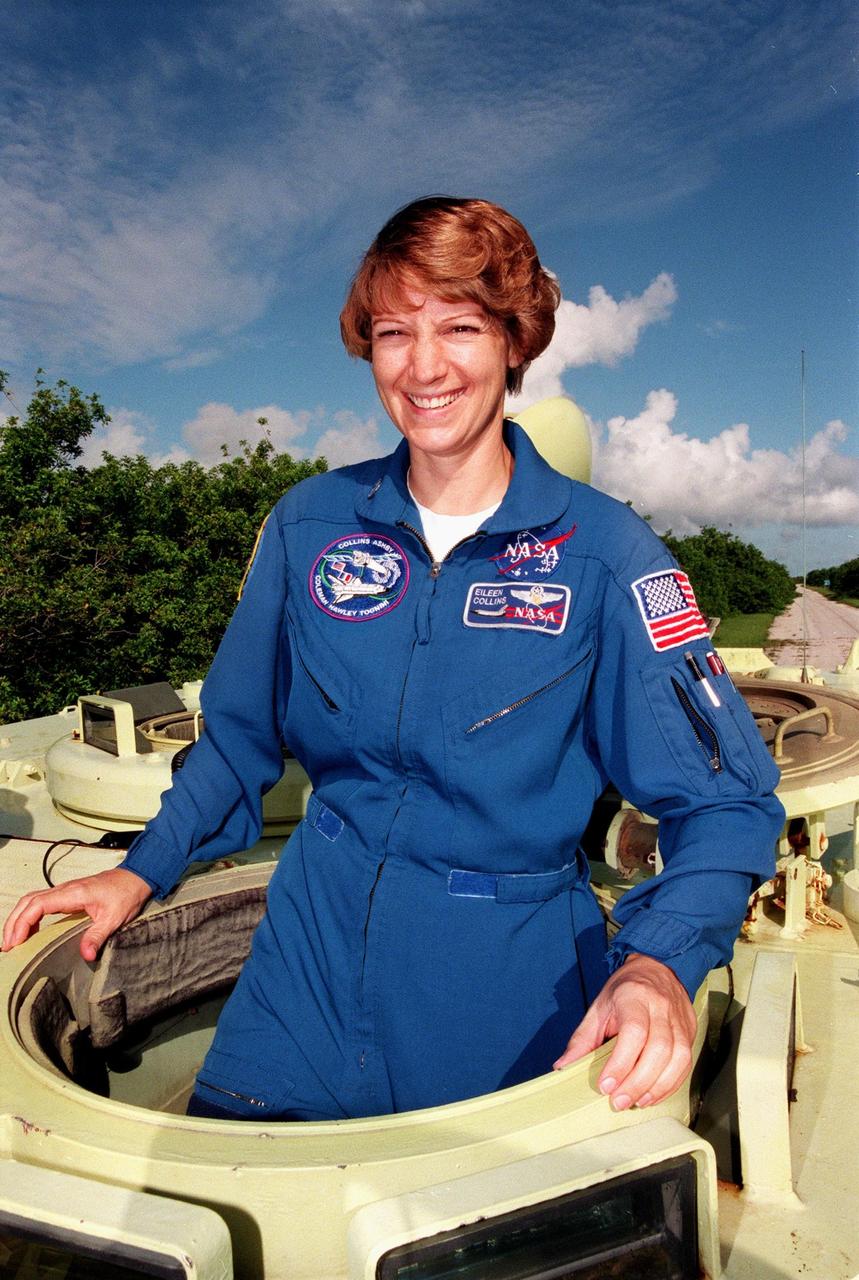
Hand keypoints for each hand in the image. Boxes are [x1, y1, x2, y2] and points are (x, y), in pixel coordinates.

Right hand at [1, 868, 152, 961]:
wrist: (136, 877)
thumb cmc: (126, 894)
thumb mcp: (115, 918)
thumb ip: (98, 935)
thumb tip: (86, 955)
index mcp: (72, 894)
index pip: (37, 904)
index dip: (22, 922)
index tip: (15, 942)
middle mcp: (64, 890)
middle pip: (28, 901)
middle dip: (13, 922)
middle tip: (7, 946)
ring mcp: (65, 891)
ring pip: (32, 900)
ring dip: (19, 918)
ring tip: (12, 941)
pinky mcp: (68, 895)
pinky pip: (41, 902)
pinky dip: (29, 915)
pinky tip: (29, 931)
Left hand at [553, 953, 696, 1109]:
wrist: (655, 967)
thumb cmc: (624, 990)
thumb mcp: (598, 1008)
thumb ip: (582, 1039)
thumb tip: (563, 1068)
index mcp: (634, 995)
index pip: (634, 1032)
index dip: (621, 1063)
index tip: (606, 1085)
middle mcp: (661, 1006)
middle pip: (659, 1048)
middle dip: (639, 1082)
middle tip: (619, 1101)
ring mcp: (680, 1018)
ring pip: (679, 1057)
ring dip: (657, 1087)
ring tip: (636, 1102)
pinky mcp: (690, 1031)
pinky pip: (686, 1062)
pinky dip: (670, 1084)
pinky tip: (652, 1095)